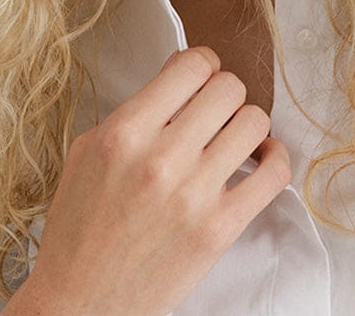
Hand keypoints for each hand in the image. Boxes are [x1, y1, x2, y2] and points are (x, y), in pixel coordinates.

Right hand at [4, 46, 290, 315]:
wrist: (81, 303)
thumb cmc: (80, 228)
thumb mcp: (90, 150)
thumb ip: (136, 108)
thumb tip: (181, 69)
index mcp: (125, 133)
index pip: (191, 66)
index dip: (202, 63)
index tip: (201, 75)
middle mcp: (162, 158)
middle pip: (228, 87)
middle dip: (224, 91)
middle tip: (215, 108)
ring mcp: (194, 195)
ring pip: (254, 121)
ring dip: (246, 123)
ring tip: (233, 137)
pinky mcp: (219, 230)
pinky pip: (274, 174)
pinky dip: (275, 159)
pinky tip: (258, 160)